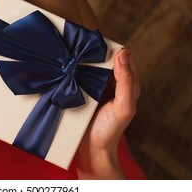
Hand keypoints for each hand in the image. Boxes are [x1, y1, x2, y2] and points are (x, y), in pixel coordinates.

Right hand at [76, 48, 140, 178]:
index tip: (96, 41)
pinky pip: (78, 75)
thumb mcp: (123, 107)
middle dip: (93, 50)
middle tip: (78, 43)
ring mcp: (95, 86)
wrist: (90, 151)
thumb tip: (123, 54)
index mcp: (126, 83)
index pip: (122, 56)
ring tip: (69, 51)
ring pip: (89, 65)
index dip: (112, 46)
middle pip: (103, 58)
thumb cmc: (110, 131)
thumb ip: (126, 82)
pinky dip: (72, 69)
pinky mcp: (80, 92)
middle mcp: (111, 82)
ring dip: (80, 59)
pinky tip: (64, 66)